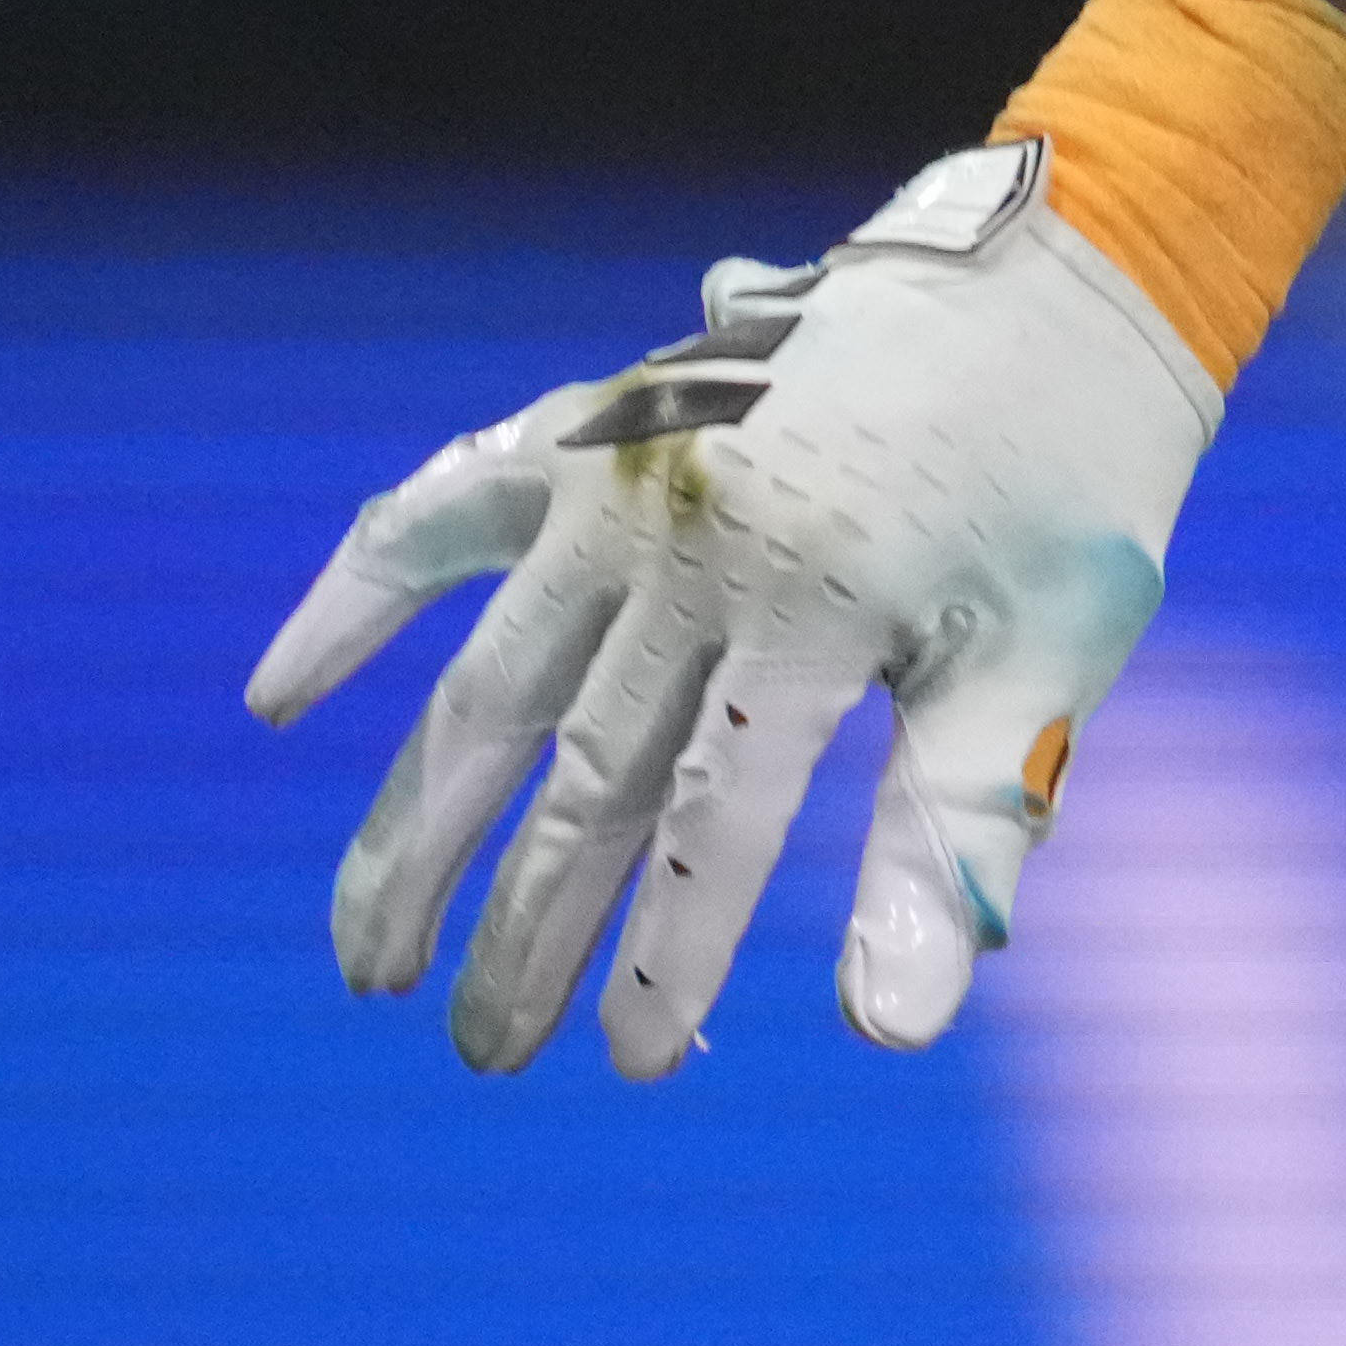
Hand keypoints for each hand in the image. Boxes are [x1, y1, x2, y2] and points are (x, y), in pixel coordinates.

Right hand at [246, 142, 1212, 1075]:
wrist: (1059, 282)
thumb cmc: (1068, 484)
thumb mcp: (1050, 654)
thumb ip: (955, 834)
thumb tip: (894, 1032)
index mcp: (817, 604)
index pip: (715, 821)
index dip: (671, 952)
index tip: (633, 1063)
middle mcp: (692, 547)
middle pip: (585, 777)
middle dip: (527, 930)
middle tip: (487, 1052)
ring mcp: (618, 483)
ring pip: (488, 688)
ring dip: (419, 829)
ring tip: (367, 956)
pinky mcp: (586, 428)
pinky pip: (437, 519)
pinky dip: (354, 600)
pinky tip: (277, 700)